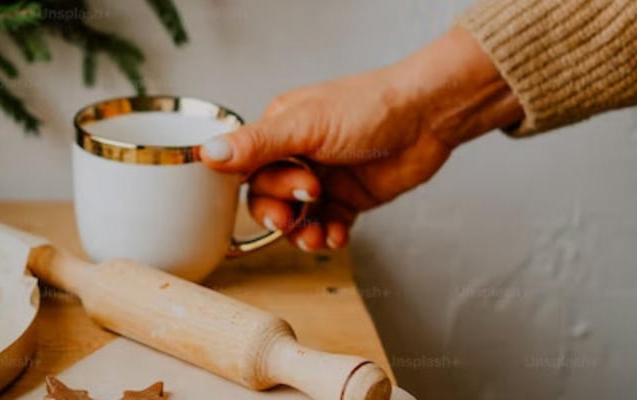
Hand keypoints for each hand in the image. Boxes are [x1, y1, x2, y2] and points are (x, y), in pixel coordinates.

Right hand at [201, 27, 522, 250]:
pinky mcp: (349, 198)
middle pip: (268, 199)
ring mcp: (324, 178)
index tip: (279, 202)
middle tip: (302, 211)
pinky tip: (336, 236)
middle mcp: (298, 154)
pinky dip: (328, 235)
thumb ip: (256, 145)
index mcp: (280, 130)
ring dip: (303, 233)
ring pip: (296, 218)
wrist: (429, 118)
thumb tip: (207, 153)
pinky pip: (326, 225)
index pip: (247, 170)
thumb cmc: (370, 107)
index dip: (260, 191)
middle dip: (282, 213)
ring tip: (318, 237)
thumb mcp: (305, 126)